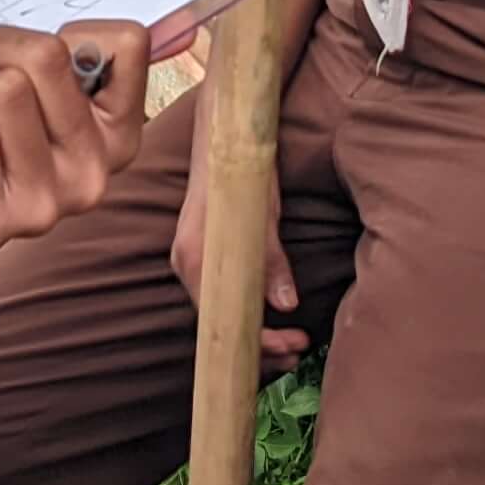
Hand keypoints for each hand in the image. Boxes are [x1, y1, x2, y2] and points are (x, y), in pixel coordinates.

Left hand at [0, 22, 148, 252]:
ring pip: (3, 91)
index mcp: (120, 134)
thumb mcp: (42, 80)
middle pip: (46, 56)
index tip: (40, 56)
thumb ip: (78, 49)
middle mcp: (92, 175)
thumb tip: (162, 20)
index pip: (126, 41)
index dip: (68, 30)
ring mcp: (43, 205)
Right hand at [172, 147, 307, 372]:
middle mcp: (186, 265)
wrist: (222, 132)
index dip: (258, 341)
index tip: (292, 344)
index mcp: (193, 259)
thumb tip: (287, 306)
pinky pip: (221, 297)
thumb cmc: (240, 169)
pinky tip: (268, 319)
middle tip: (298, 353)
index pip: (222, 320)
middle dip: (259, 345)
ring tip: (291, 343)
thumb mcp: (263, 216)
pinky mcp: (204, 255)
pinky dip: (245, 313)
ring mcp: (193, 261)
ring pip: (221, 313)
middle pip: (219, 324)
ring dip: (255, 332)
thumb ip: (271, 261)